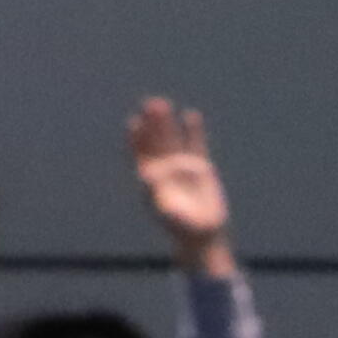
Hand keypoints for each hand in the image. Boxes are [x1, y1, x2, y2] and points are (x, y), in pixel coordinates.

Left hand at [123, 96, 232, 266]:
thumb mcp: (164, 210)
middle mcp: (163, 167)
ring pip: (172, 138)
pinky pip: (196, 144)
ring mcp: (181, 165)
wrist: (203, 233)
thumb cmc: (180, 226)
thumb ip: (154, 193)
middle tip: (151, 104)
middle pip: (155, 140)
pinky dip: (193, 131)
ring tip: (163, 103)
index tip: (134, 123)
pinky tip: (191, 115)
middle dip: (152, 123)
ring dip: (167, 122)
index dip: (136, 137)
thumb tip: (145, 177)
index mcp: (149, 176)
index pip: (139, 152)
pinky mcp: (200, 167)